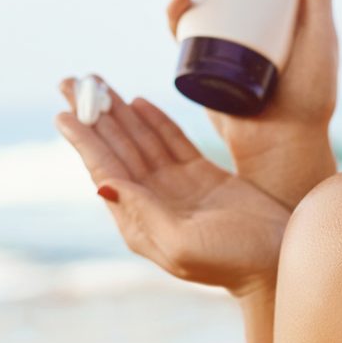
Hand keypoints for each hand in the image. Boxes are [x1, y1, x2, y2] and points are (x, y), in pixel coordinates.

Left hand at [54, 75, 290, 298]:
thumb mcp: (182, 243)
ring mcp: (177, 188)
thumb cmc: (231, 260)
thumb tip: (104, 182)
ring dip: (120, 113)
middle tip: (71, 81)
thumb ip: (145, 212)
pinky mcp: (204, 177)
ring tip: (98, 83)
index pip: (106, 172)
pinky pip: (172, 143)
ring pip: (142, 142)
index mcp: (140, 223)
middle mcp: (153, 203)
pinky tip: (138, 103)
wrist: (276, 261)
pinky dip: (155, 122)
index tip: (65, 110)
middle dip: (95, 116)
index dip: (85, 140)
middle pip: (118, 151)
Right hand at [167, 0, 339, 210]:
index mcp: (265, 11)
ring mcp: (216, 45)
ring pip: (192, 1)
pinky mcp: (202, 69)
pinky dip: (175, 14)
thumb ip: (320, 0)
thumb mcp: (320, 42)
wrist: (287, 143)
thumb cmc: (311, 97)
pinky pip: (181, 36)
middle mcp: (237, 24)